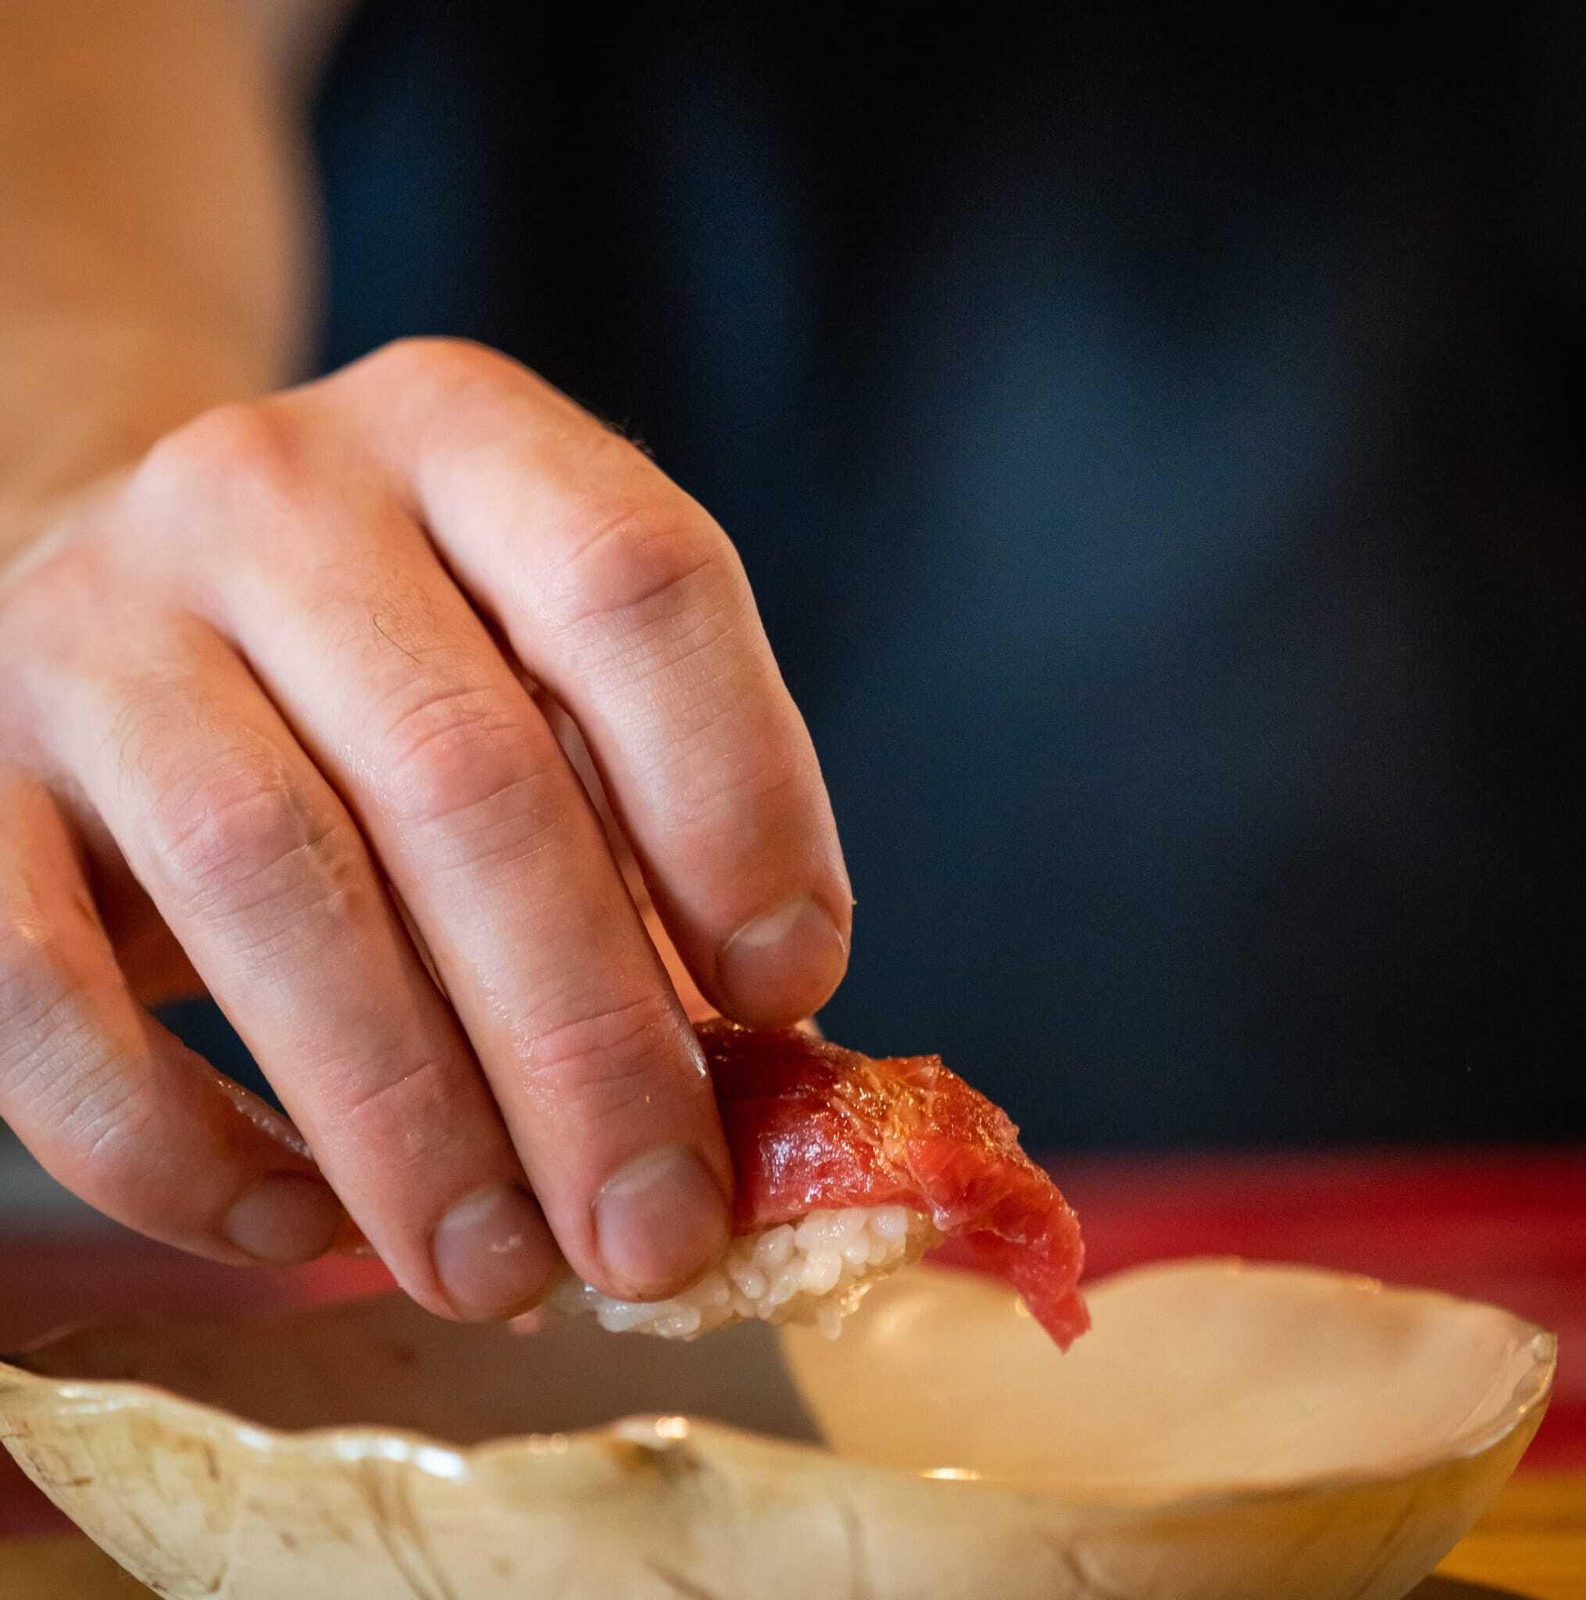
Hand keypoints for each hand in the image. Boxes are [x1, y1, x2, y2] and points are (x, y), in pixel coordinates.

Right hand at [0, 339, 850, 1318]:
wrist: (128, 594)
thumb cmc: (400, 665)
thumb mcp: (541, 670)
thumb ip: (649, 814)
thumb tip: (755, 1055)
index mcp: (470, 439)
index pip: (636, 584)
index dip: (738, 800)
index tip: (789, 992)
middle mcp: (275, 494)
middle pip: (469, 775)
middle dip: (586, 1043)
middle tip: (657, 1229)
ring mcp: (95, 621)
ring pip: (270, 878)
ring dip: (409, 1118)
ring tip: (503, 1268)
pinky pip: (43, 990)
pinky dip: (178, 1138)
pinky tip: (297, 1220)